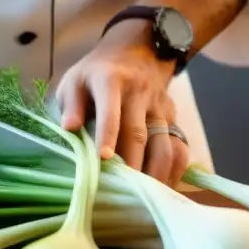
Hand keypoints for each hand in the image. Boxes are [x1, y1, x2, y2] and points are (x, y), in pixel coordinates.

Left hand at [55, 21, 189, 186]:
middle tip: (119, 192)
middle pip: (138, 134)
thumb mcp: (76, 79)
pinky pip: (178, 147)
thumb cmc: (97, 73)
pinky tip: (163, 190)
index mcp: (110, 81)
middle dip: (130, 165)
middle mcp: (139, 94)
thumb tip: (69, 128)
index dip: (108, 134)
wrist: (138, 50)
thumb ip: (71, 103)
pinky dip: (174, 171)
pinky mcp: (173, 118)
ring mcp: (160, 107)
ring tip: (143, 198)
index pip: (110, 110)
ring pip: (163, 144)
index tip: (103, 159)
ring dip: (155, 173)